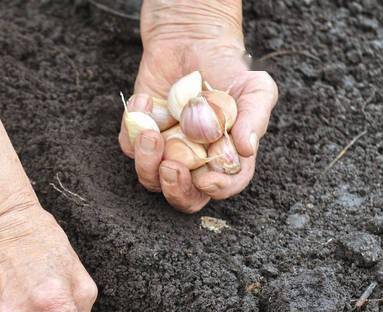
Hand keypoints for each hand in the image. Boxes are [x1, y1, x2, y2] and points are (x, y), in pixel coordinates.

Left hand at [118, 0, 277, 211]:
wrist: (192, 42)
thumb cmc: (228, 69)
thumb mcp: (255, 87)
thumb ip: (255, 117)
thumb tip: (247, 149)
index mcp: (224, 159)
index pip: (224, 186)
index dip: (217, 189)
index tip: (206, 179)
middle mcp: (193, 163)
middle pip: (183, 197)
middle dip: (175, 190)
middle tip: (171, 167)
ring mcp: (164, 152)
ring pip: (149, 178)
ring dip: (146, 161)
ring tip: (150, 132)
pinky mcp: (139, 137)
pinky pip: (127, 146)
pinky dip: (132, 126)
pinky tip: (145, 100)